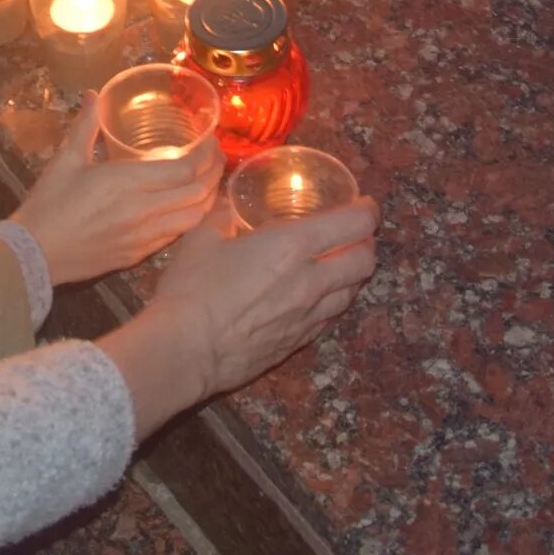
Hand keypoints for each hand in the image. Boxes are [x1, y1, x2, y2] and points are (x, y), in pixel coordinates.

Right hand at [9, 91, 221, 286]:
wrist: (35, 253)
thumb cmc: (49, 204)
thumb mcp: (66, 159)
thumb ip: (86, 125)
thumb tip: (93, 95)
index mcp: (127, 182)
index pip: (185, 169)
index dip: (206, 155)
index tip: (210, 141)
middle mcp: (143, 210)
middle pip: (197, 193)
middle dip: (215, 173)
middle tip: (216, 157)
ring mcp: (144, 237)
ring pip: (193, 218)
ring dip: (208, 198)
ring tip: (209, 181)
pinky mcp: (139, 255)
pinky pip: (176, 236)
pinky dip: (190, 218)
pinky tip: (188, 208)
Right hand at [97, 197, 379, 438]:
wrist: (187, 350)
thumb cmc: (192, 288)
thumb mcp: (202, 237)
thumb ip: (223, 216)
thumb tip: (229, 206)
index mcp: (292, 245)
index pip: (353, 224)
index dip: (366, 211)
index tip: (363, 205)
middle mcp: (312, 281)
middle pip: (365, 261)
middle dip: (366, 243)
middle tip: (353, 234)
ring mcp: (309, 316)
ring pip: (353, 292)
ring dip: (352, 274)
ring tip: (338, 264)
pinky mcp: (300, 343)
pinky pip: (331, 317)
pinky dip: (333, 300)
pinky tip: (316, 296)